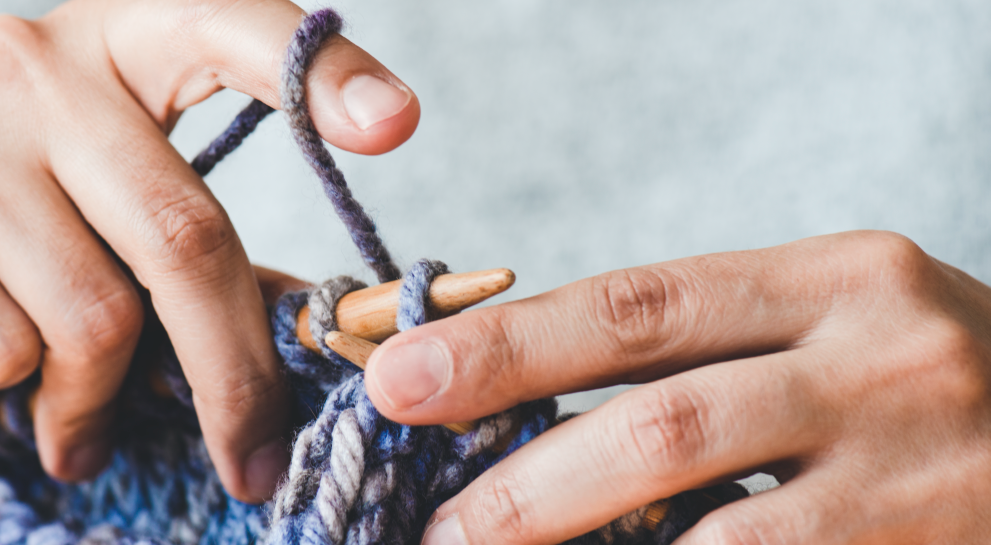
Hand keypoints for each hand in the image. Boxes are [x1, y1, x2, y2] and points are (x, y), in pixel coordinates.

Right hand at [0, 0, 417, 500]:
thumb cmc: (38, 239)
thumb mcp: (132, 220)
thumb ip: (216, 251)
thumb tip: (323, 328)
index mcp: (123, 41)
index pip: (227, 24)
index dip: (314, 71)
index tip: (395, 122)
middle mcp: (32, 59)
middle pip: (182, 231)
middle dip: (233, 373)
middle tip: (253, 459)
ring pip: (93, 313)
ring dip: (96, 394)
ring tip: (76, 410)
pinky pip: (1, 348)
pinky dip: (15, 391)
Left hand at [365, 231, 990, 543]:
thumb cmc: (913, 382)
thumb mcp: (824, 329)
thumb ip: (700, 350)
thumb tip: (525, 398)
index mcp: (832, 279)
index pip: (638, 306)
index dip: (507, 348)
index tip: (399, 379)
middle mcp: (879, 359)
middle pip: (661, 420)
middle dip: (525, 480)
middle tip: (431, 519)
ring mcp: (915, 467)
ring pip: (712, 528)